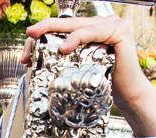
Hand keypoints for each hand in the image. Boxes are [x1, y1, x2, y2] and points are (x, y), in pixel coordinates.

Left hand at [23, 16, 155, 137]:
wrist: (127, 95)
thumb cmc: (104, 83)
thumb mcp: (77, 68)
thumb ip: (61, 59)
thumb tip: (30, 60)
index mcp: (92, 30)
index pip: (65, 27)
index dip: (45, 34)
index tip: (28, 52)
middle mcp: (102, 24)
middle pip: (69, 23)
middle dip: (45, 28)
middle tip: (29, 33)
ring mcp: (113, 25)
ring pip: (78, 26)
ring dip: (56, 31)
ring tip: (38, 37)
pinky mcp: (121, 31)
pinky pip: (93, 33)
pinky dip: (77, 39)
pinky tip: (64, 47)